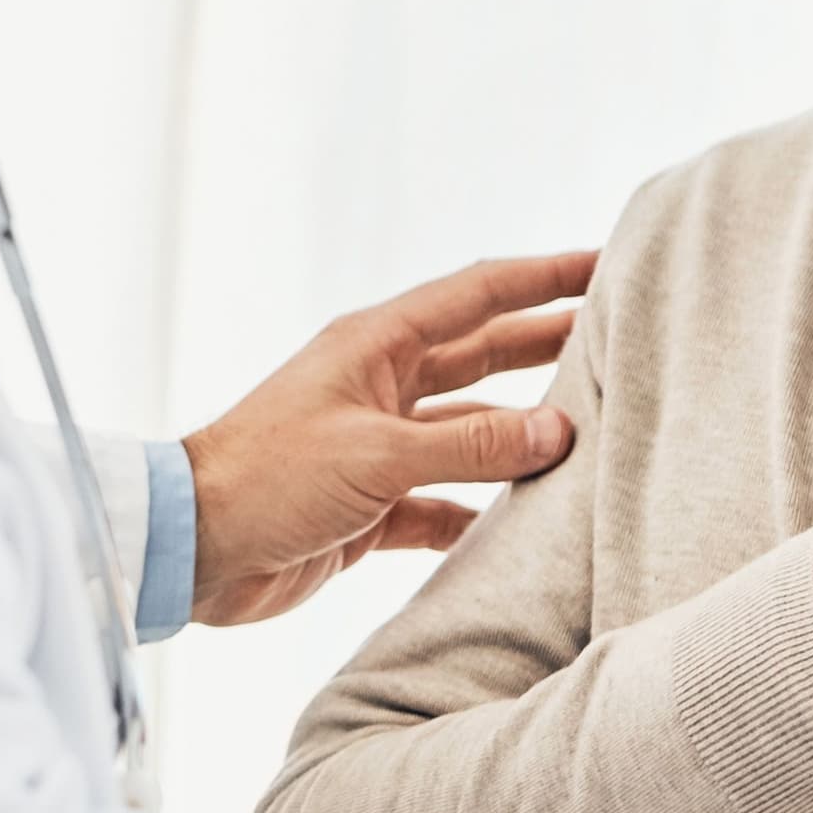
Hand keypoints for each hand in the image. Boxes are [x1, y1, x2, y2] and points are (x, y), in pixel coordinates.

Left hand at [181, 252, 593, 624]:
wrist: (192, 550)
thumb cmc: (268, 478)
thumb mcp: (377, 454)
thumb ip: (471, 445)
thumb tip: (558, 429)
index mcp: (376, 346)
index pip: (477, 295)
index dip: (543, 277)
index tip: (606, 262)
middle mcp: (380, 388)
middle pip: (481, 357)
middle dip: (548, 345)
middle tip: (620, 339)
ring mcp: (376, 447)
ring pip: (468, 433)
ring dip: (522, 435)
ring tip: (593, 432)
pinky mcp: (370, 506)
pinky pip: (442, 502)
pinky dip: (482, 510)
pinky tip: (526, 523)